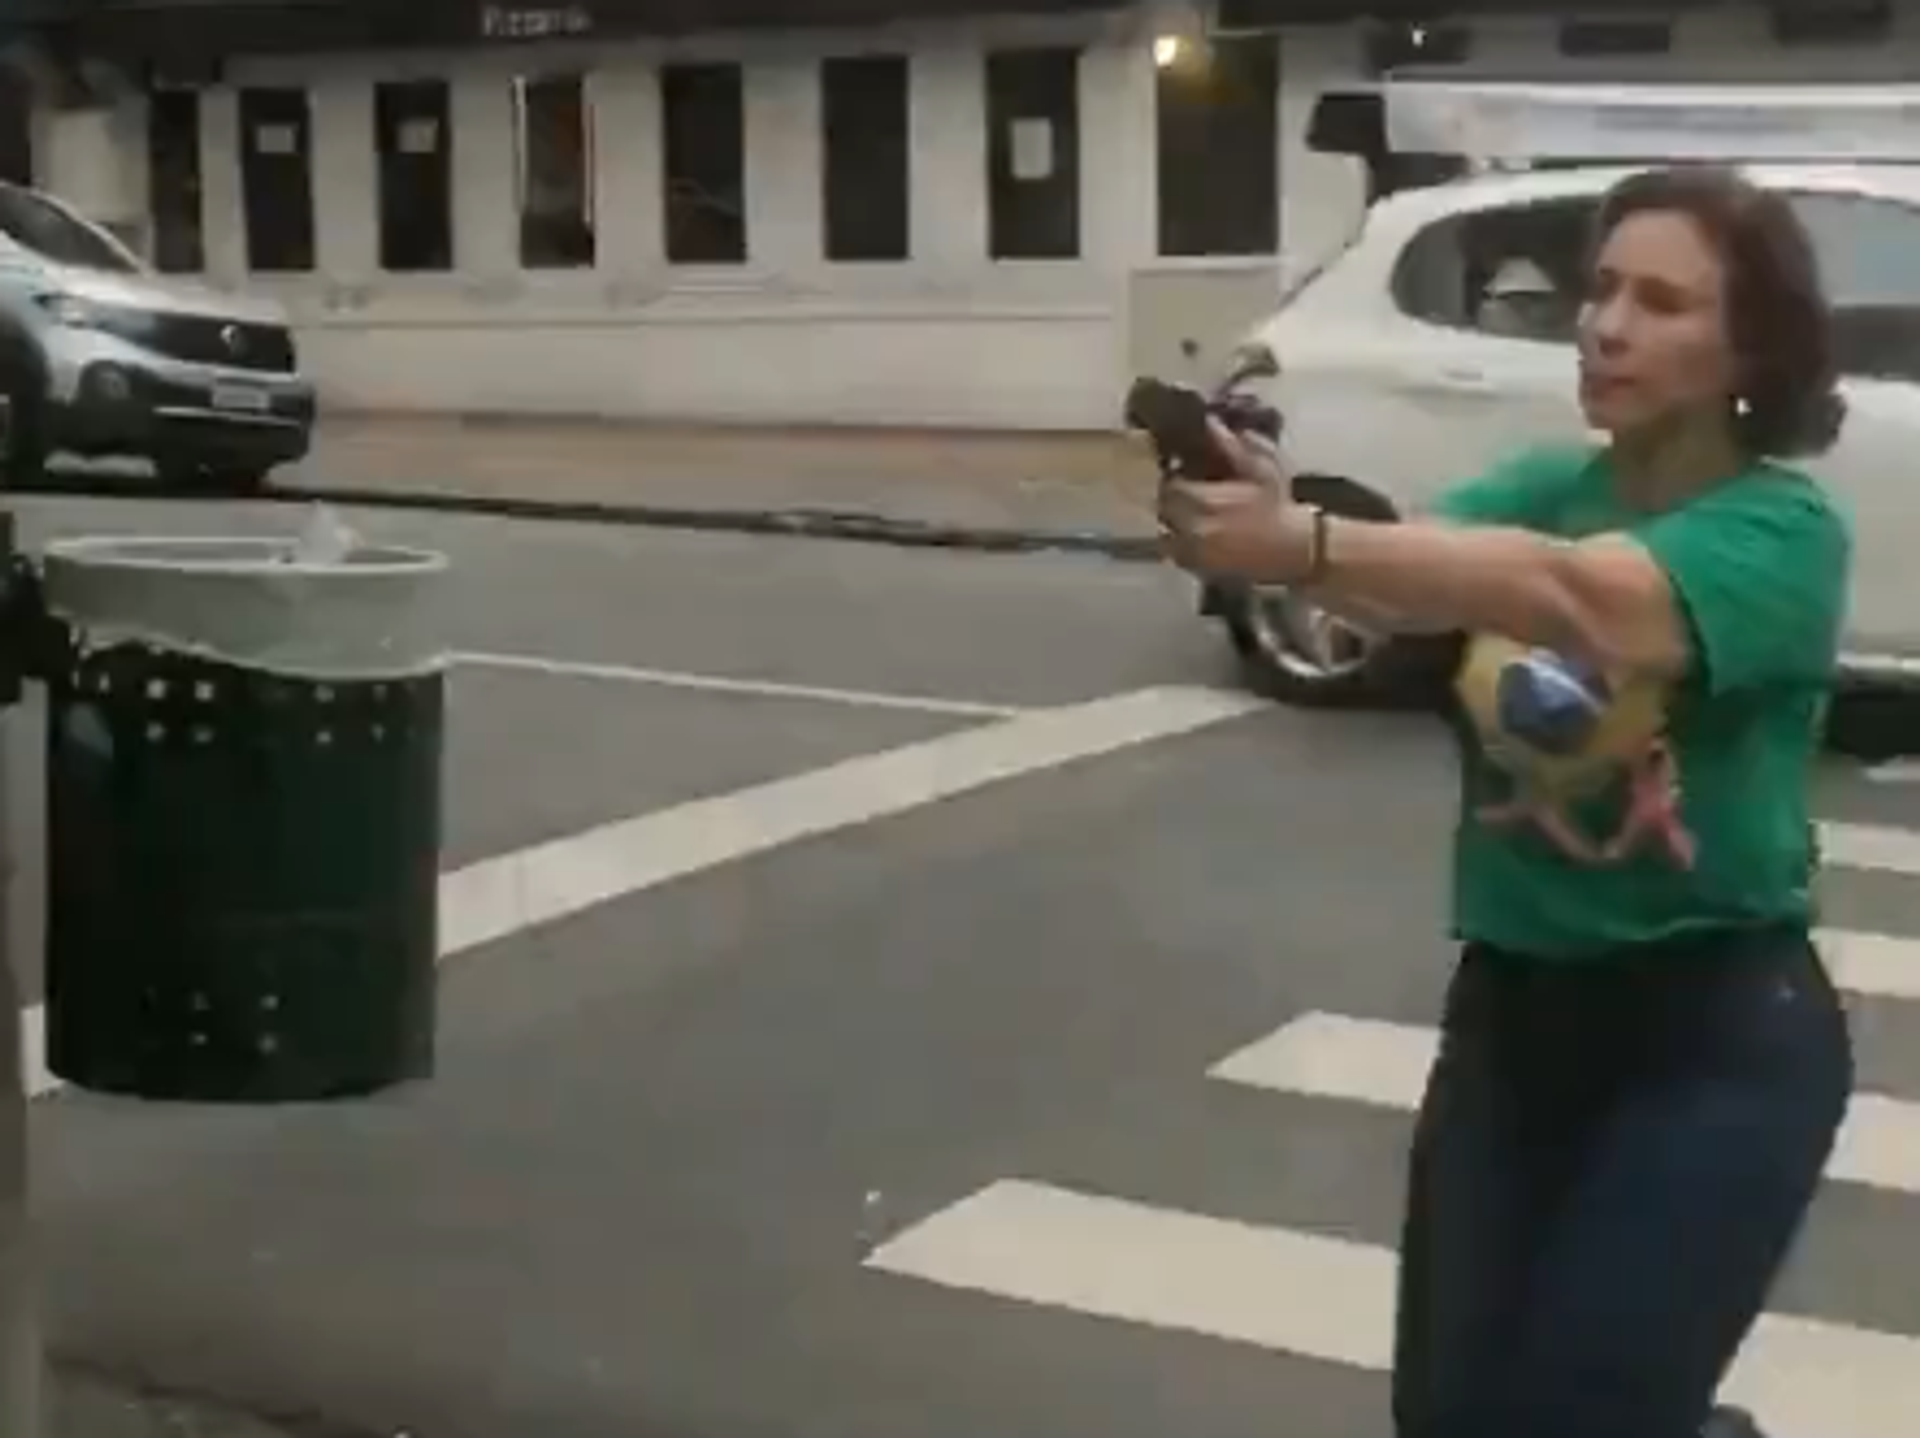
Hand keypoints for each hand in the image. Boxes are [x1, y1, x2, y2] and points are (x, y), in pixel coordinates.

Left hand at [1156, 419, 1313, 582]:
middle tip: (1181, 495)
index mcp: (1204, 500)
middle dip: (1169, 502)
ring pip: (1166, 535)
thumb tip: (1211, 423)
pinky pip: (1178, 556)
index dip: (1172, 480)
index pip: (1169, 487)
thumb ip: (1232, 446)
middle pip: (1163, 511)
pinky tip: (1194, 538)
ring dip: (1170, 525)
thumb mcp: (1261, 468)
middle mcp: (1193, 528)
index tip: (1180, 475)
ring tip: (1185, 517)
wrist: (1296, 548)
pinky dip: (1179, 546)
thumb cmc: (1279, 505)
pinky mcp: (1202, 571)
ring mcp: (1195, 552)